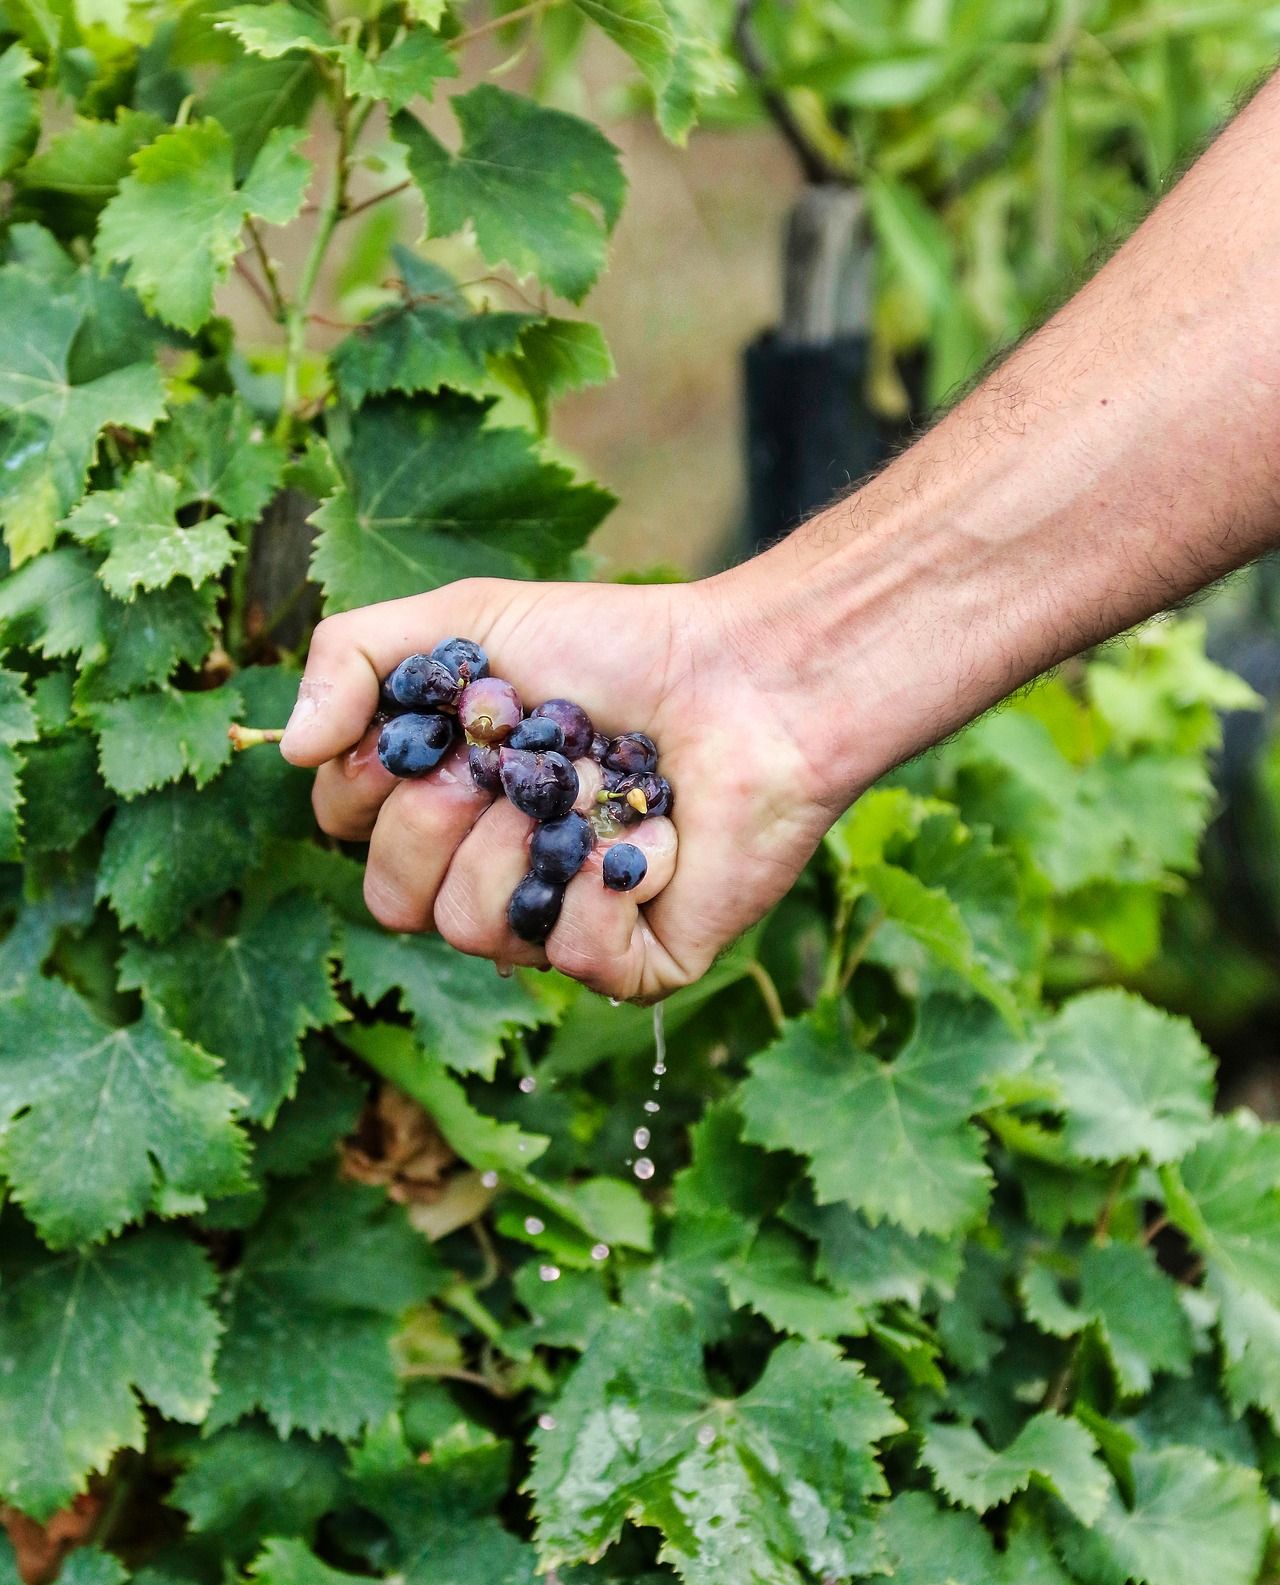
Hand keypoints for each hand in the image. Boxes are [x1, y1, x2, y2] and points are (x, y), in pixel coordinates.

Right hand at [279, 572, 838, 999]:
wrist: (747, 678)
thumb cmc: (611, 648)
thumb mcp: (464, 622)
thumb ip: (353, 659)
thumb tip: (287, 749)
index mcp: (443, 804)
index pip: (345, 831)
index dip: (379, 778)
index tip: (442, 722)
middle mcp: (489, 874)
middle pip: (393, 897)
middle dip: (452, 808)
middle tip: (521, 757)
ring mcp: (557, 926)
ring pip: (474, 930)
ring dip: (537, 836)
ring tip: (600, 789)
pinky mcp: (634, 963)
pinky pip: (576, 955)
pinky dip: (615, 878)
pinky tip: (660, 835)